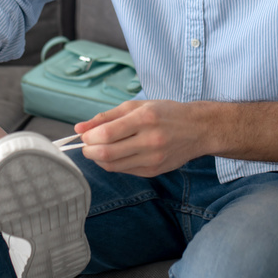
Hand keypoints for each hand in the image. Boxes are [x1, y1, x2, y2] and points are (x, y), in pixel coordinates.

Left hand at [75, 100, 209, 177]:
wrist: (198, 129)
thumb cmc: (166, 113)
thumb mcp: (136, 106)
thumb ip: (106, 117)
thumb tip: (79, 128)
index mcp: (145, 119)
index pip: (107, 134)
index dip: (89, 137)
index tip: (84, 135)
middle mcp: (150, 140)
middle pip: (107, 153)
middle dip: (89, 151)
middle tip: (87, 145)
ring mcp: (153, 159)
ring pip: (113, 166)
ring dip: (99, 159)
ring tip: (99, 149)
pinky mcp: (154, 171)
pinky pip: (124, 170)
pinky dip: (113, 164)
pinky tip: (115, 154)